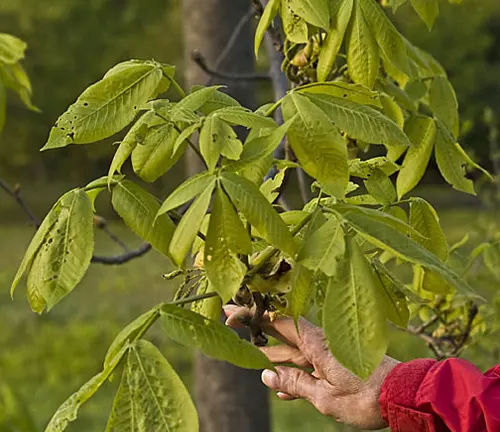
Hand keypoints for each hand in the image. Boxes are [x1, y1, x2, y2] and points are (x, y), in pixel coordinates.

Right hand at [223, 305, 398, 429]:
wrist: (402, 396)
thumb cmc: (366, 395)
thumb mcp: (325, 396)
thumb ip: (295, 383)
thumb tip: (266, 376)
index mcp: (315, 343)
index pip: (277, 321)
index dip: (254, 315)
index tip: (232, 311)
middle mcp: (319, 344)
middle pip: (281, 331)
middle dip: (257, 326)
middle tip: (232, 320)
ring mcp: (327, 355)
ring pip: (293, 350)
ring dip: (272, 353)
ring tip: (251, 356)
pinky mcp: (336, 366)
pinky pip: (307, 366)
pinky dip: (293, 373)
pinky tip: (281, 385)